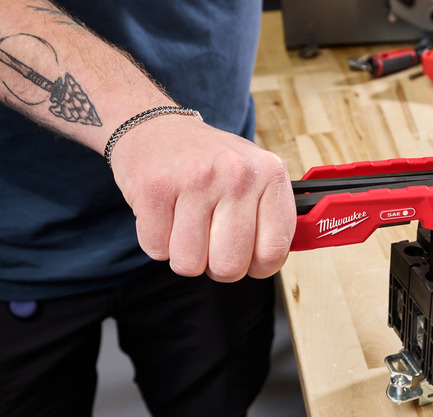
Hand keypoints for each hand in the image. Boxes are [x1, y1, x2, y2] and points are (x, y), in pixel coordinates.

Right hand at [109, 114, 295, 281]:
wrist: (156, 128)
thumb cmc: (210, 162)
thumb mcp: (255, 176)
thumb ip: (271, 218)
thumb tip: (271, 261)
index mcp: (270, 174)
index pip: (274, 251)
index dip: (258, 268)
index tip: (247, 260)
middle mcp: (237, 174)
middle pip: (230, 265)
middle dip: (217, 266)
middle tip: (210, 243)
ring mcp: (196, 180)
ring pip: (189, 263)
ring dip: (184, 255)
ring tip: (186, 226)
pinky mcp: (154, 188)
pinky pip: (156, 249)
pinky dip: (156, 242)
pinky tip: (165, 216)